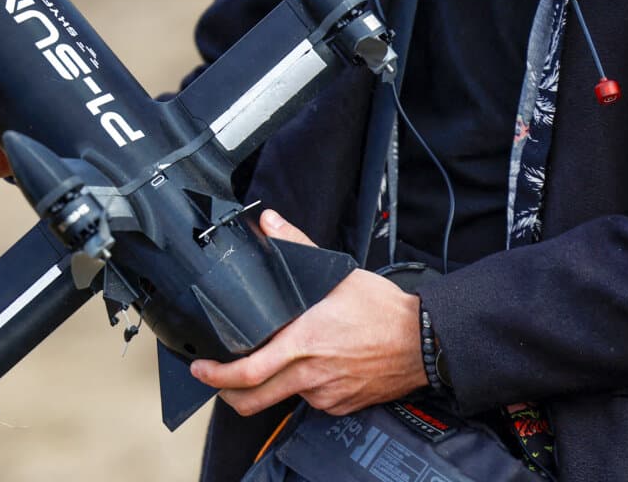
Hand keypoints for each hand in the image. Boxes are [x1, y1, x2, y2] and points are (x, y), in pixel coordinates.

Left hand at [190, 210, 426, 416]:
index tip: (202, 368)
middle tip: (214, 380)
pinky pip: (311, 402)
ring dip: (268, 387)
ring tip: (266, 367)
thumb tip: (269, 222)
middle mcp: (311, 374)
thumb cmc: (383, 309)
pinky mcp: (341, 405)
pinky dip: (301, 388)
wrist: (425, 342)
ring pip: (283, 398)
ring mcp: (326, 394)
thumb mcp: (337, 273)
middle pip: (253, 400)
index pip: (249, 371)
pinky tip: (309, 368)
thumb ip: (296, 247)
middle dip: (226, 393)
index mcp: (303, 342)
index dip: (218, 375)